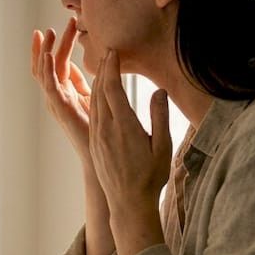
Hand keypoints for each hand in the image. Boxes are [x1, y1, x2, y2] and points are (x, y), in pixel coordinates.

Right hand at [31, 17, 92, 162]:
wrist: (103, 155)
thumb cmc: (103, 131)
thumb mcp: (99, 99)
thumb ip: (95, 83)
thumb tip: (102, 63)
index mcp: (67, 92)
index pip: (60, 62)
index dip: (62, 42)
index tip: (70, 21)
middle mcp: (58, 96)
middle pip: (49, 63)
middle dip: (52, 42)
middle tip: (58, 23)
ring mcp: (56, 102)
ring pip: (44, 71)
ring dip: (45, 51)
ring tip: (48, 33)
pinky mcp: (60, 108)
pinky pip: (49, 85)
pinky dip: (46, 69)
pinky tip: (49, 54)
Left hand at [89, 48, 172, 254]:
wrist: (128, 203)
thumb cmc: (150, 177)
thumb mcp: (162, 147)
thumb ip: (160, 117)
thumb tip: (159, 91)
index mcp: (123, 127)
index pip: (112, 89)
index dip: (111, 68)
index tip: (113, 51)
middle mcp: (105, 129)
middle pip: (100, 91)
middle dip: (103, 69)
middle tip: (107, 52)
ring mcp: (97, 137)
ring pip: (93, 102)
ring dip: (97, 82)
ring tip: (102, 67)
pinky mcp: (94, 144)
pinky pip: (92, 114)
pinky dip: (94, 98)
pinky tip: (98, 93)